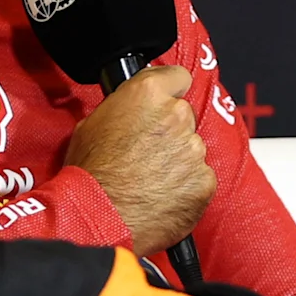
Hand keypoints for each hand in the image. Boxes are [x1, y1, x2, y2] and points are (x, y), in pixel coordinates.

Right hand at [65, 65, 211, 256]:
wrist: (100, 218)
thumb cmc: (90, 174)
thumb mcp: (93, 123)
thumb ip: (125, 107)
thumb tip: (132, 108)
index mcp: (148, 93)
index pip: (178, 77)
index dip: (169, 91)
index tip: (164, 103)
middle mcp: (176, 115)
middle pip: (184, 116)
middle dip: (170, 131)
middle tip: (146, 152)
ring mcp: (193, 149)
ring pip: (193, 149)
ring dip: (178, 161)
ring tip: (149, 179)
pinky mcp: (204, 181)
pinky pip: (200, 179)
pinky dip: (186, 187)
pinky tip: (161, 195)